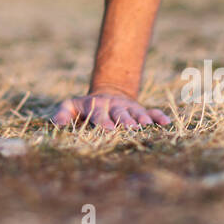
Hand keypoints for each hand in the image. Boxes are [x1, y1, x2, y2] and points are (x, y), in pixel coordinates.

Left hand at [53, 89, 169, 131]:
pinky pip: (152, 112)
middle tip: (130, 128)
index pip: (99, 113)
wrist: (106, 94)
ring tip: (147, 126)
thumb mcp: (71, 106)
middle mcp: (115, 106)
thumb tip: (56, 124)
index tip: (107, 129)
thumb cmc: (85, 107)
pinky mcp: (141, 111)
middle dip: (125, 121)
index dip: (103, 121)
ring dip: (142, 119)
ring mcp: (129, 108)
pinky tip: (166, 123)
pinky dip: (159, 117)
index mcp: (97, 105)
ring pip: (137, 113)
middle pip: (120, 113)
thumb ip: (63, 114)